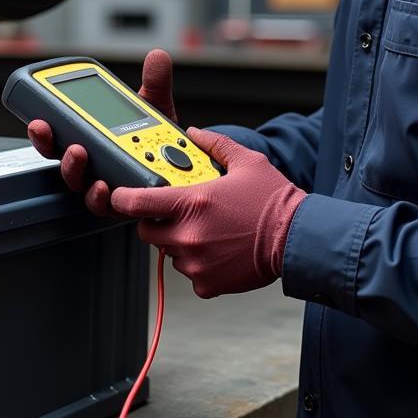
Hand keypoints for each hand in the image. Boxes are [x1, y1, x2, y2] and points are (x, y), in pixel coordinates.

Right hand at [26, 48, 179, 215]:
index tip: (39, 120)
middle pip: (63, 162)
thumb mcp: (156, 107)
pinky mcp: (123, 203)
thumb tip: (157, 57)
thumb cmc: (159, 140)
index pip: (59, 137)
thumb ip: (155, 83)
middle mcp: (94, 165)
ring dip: (77, 171)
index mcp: (93, 140)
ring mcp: (106, 186)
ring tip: (81, 154)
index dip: (44, 131)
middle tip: (58, 136)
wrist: (184, 168)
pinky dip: (105, 197)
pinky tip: (106, 187)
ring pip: (81, 185)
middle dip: (55, 149)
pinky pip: (109, 206)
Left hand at [111, 127, 306, 297]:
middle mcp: (188, 235)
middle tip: (175, 213)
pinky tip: (219, 250)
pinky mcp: (207, 284)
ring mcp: (196, 263)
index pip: (137, 203)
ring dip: (179, 242)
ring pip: (169, 252)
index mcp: (192, 203)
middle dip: (155, 222)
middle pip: (147, 232)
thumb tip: (194, 133)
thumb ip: (214, 144)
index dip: (122, 199)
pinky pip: (189, 273)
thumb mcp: (245, 161)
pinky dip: (198, 265)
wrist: (298, 239)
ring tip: (208, 231)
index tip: (119, 196)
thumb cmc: (273, 200)